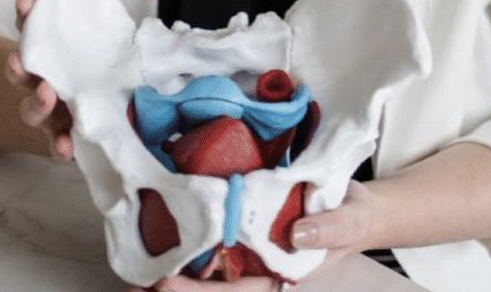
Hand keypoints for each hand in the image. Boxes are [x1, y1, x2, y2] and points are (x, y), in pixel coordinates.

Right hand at [4, 0, 111, 161]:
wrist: (122, 100)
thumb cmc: (103, 56)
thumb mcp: (106, 24)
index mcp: (51, 48)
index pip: (30, 29)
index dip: (25, 14)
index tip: (25, 0)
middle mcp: (44, 78)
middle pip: (22, 72)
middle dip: (17, 64)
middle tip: (22, 60)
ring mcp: (53, 108)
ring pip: (32, 110)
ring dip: (35, 104)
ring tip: (46, 96)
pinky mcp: (68, 134)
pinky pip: (57, 144)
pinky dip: (59, 147)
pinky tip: (66, 148)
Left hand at [123, 182, 375, 291]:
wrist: (355, 208)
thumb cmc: (350, 218)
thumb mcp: (349, 222)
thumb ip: (329, 229)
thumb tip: (298, 234)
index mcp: (280, 277)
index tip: (165, 285)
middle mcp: (260, 271)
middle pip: (213, 289)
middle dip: (175, 290)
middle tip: (136, 285)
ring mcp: (251, 254)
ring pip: (208, 271)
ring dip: (175, 271)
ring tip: (135, 271)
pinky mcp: (247, 230)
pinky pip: (215, 243)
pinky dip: (191, 243)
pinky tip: (165, 233)